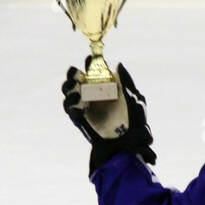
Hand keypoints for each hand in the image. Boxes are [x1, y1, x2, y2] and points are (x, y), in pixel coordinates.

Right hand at [62, 59, 155, 173]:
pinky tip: (80, 104)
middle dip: (73, 73)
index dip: (90, 62)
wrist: (128, 146)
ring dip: (68, 87)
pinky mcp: (80, 120)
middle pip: (75, 78)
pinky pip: (70, 109)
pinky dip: (71, 105)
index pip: (93, 70)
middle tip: (77, 74)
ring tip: (78, 91)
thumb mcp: (135, 100)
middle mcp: (92, 94)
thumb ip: (127, 82)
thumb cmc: (135, 123)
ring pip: (68, 91)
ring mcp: (84, 106)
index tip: (91, 59)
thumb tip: (118, 65)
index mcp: (105, 86)